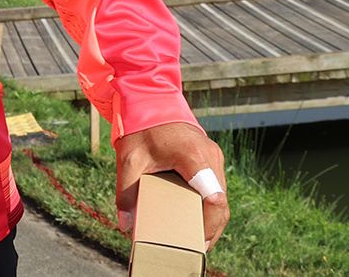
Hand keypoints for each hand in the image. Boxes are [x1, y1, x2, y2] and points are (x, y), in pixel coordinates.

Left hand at [114, 121, 228, 248]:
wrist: (151, 100)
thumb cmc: (141, 129)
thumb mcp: (129, 159)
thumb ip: (126, 191)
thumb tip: (126, 225)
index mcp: (193, 157)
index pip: (213, 196)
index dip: (210, 222)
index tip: (199, 240)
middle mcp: (210, 157)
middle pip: (221, 201)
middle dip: (211, 228)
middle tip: (196, 247)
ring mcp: (214, 156)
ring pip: (222, 196)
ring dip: (213, 218)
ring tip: (197, 239)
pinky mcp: (212, 158)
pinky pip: (217, 187)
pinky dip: (211, 205)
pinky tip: (197, 219)